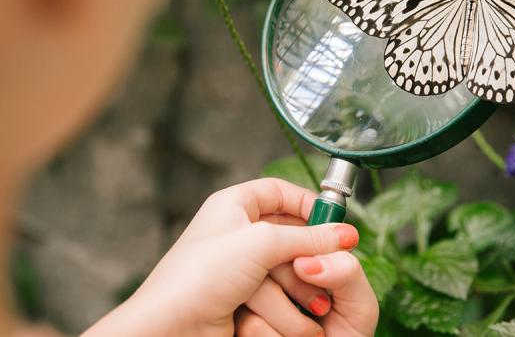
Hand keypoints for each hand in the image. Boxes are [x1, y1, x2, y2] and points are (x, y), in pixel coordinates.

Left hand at [82, 178, 377, 336]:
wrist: (170, 330)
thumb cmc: (198, 277)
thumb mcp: (260, 244)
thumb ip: (306, 236)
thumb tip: (344, 234)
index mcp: (232, 205)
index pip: (278, 191)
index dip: (307, 203)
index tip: (333, 220)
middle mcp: (236, 233)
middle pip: (288, 232)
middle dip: (307, 251)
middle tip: (327, 263)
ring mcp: (239, 268)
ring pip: (287, 266)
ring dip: (299, 283)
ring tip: (309, 297)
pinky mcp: (244, 298)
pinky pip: (278, 294)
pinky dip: (287, 303)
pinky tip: (294, 311)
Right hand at [235, 250, 377, 336]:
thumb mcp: (360, 304)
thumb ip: (346, 272)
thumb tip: (305, 261)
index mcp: (303, 261)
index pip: (289, 234)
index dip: (297, 244)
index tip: (311, 264)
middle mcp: (273, 276)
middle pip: (267, 257)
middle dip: (299, 288)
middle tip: (322, 308)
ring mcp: (252, 301)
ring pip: (255, 291)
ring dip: (291, 321)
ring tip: (310, 333)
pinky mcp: (238, 326)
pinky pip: (249, 322)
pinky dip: (276, 336)